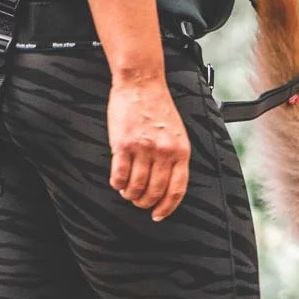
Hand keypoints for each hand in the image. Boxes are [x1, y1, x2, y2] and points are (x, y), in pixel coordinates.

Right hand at [106, 78, 189, 220]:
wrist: (142, 84)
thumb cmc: (158, 108)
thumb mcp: (177, 134)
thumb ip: (175, 157)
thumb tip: (168, 184)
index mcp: (181, 152)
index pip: (176, 190)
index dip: (167, 207)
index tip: (159, 214)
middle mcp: (164, 152)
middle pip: (155, 191)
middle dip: (145, 202)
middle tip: (139, 202)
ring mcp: (143, 148)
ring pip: (136, 185)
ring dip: (130, 194)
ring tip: (127, 192)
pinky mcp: (123, 143)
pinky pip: (119, 173)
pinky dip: (117, 183)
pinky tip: (117, 183)